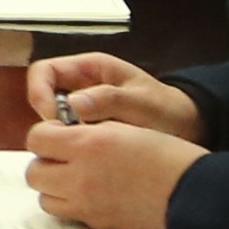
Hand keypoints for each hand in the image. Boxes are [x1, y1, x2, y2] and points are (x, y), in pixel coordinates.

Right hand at [22, 51, 196, 139]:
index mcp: (91, 69)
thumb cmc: (167, 109)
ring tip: (82, 151)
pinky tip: (88, 159)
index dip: (40, 93)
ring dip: (60, 137)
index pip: (44, 71)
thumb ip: (110, 100)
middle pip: (42, 97)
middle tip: (67, 140)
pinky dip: (71, 148)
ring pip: (52, 121)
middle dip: (48, 120)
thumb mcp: (142, 102)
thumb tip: (74, 104)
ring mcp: (83, 109)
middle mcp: (81, 86)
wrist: (188, 129)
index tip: (53, 119)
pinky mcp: (87, 131)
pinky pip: (67, 137)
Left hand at [23, 112, 200, 228]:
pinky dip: (73, 206)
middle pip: (34, 172)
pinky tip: (95, 197)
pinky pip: (69, 216)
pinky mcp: (99, 226)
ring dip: (56, 187)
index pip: (37, 138)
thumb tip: (67, 133)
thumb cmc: (173, 158)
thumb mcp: (129, 128)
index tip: (61, 133)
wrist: (199, 197)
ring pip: (46, 198)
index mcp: (88, 144)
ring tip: (79, 179)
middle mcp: (80, 176)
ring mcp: (87, 206)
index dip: (47, 134)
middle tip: (67, 158)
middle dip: (47, 163)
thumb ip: (93, 130)